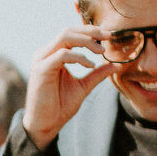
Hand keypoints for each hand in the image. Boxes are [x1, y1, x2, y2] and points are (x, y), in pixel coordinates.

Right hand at [20, 27, 118, 149]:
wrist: (46, 125)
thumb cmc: (60, 106)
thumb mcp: (83, 86)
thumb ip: (97, 74)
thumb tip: (115, 65)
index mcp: (53, 55)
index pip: (72, 34)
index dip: (90, 32)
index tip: (108, 36)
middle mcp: (46, 54)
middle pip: (68, 31)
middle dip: (90, 31)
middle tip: (108, 37)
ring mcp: (42, 60)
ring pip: (64, 37)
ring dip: (85, 41)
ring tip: (100, 51)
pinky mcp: (41, 69)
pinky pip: (62, 55)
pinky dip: (79, 57)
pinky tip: (90, 65)